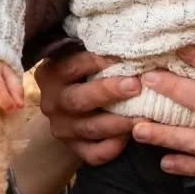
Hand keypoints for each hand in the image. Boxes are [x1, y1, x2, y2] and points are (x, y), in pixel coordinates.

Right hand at [34, 48, 139, 165]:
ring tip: (143, 116)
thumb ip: (97, 49)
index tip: (122, 56)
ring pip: (89, 128)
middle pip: (78, 100)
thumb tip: (130, 40)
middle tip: (135, 85)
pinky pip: (93, 154)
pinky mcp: (73, 148)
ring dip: (118, 123)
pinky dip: (113, 147)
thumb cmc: (83, 70)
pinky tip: (130, 136)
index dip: (95, 61)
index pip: (71, 67)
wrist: (70, 100)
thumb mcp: (80, 55)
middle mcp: (51, 103)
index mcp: (50, 75)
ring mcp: (61, 128)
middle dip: (108, 92)